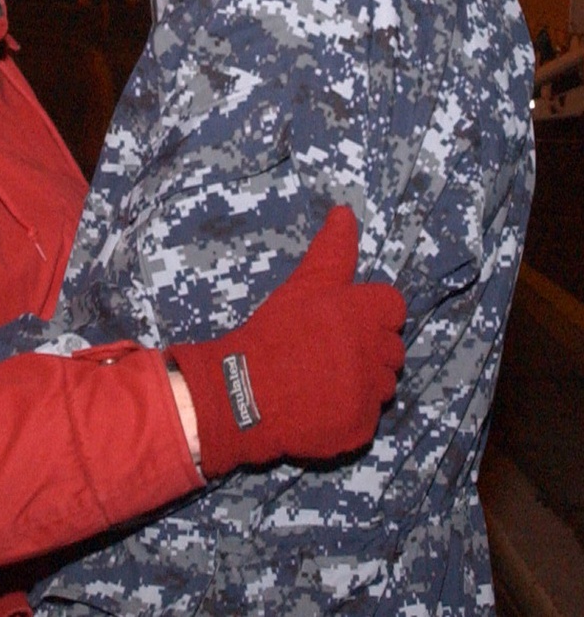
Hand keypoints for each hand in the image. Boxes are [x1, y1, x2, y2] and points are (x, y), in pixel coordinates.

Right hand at [167, 206, 405, 477]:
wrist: (246, 393)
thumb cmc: (274, 332)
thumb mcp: (303, 285)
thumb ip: (332, 250)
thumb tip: (345, 211)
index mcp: (365, 313)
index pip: (392, 306)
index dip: (369, 312)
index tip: (345, 319)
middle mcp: (375, 353)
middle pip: (391, 346)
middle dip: (367, 346)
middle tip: (327, 349)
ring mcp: (370, 394)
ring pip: (383, 383)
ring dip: (362, 379)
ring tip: (323, 376)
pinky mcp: (361, 428)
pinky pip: (368, 416)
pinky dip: (350, 411)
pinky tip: (321, 402)